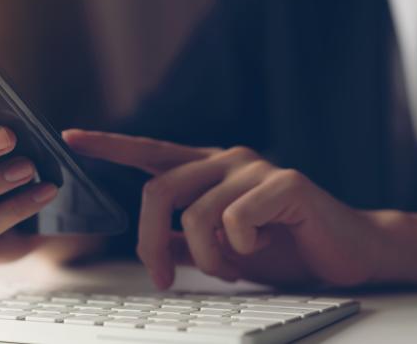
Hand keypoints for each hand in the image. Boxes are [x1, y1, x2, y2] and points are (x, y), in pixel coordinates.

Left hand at [63, 130, 388, 287]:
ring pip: (196, 213)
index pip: (150, 152)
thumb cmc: (283, 248)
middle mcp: (226, 160)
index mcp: (207, 170)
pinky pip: (236, 218)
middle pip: (159, 192)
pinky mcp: (285, 182)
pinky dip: (241, 248)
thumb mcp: (221, 249)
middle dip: (151, 242)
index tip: (70, 138)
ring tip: (231, 266)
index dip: (109, 145)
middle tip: (164, 277)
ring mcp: (254, 168)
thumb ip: (185, 239)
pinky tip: (263, 246)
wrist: (345, 255)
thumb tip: (152, 242)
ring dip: (207, 256)